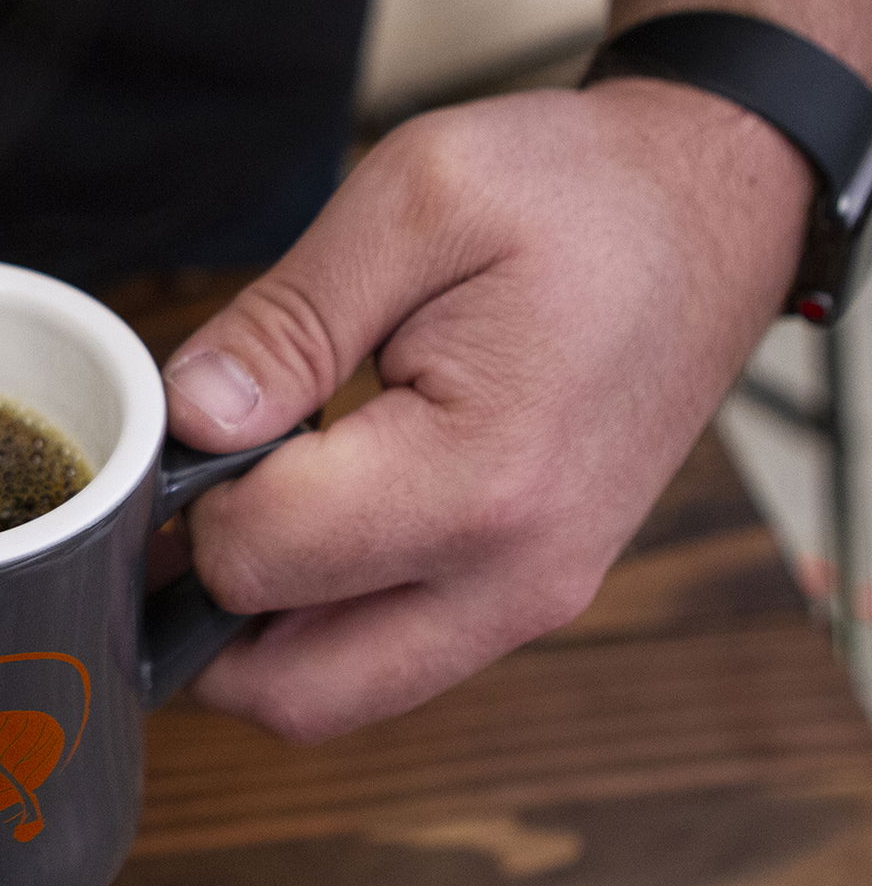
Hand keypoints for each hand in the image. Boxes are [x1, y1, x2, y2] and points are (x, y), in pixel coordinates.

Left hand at [162, 78, 811, 741]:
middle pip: (292, 691)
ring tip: (236, 505)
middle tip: (173, 506)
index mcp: (479, 479)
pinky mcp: (528, 593)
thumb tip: (188, 418)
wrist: (713, 210)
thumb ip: (286, 322)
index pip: (257, 562)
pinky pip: (390, 656)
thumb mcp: (414, 199)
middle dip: (196, 614)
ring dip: (254, 631)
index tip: (186, 429)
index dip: (185, 501)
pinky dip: (318, 619)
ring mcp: (530, 599)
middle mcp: (514, 576)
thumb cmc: (578, 192)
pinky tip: (300, 517)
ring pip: (338, 693)